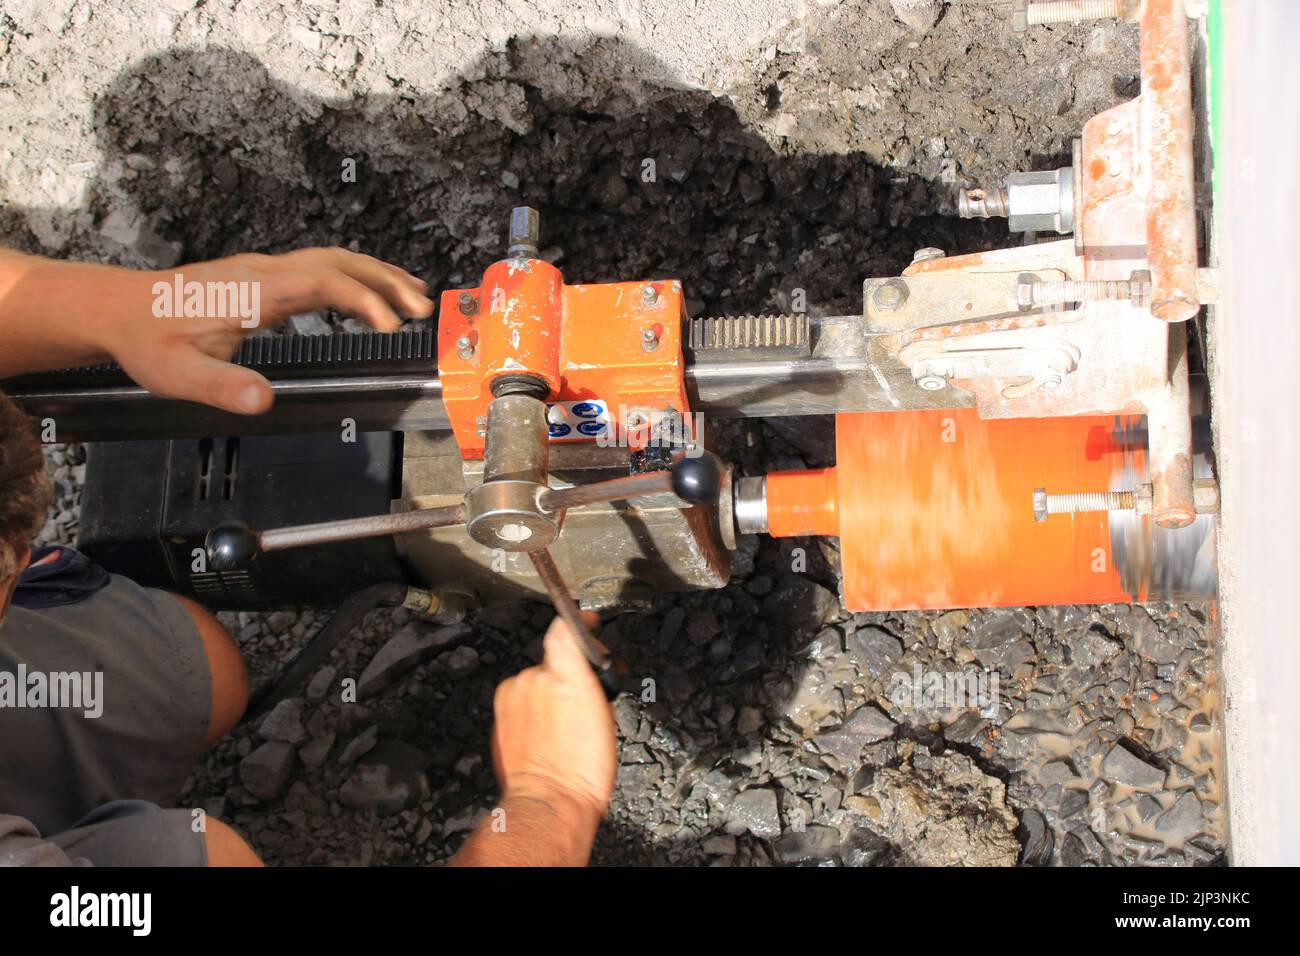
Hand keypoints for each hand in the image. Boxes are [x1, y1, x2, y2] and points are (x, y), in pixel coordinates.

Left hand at [0, 246, 432, 413]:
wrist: (121, 309)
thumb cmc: (149, 339)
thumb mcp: (175, 374)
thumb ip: (220, 387)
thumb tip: (261, 400)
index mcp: (251, 290)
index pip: (321, 280)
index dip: (361, 299)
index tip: (389, 326)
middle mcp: (263, 271)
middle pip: (338, 260)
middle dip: (385, 281)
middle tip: (422, 308)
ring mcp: (266, 269)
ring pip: (334, 258)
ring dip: (377, 275)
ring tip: (415, 296)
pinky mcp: (266, 275)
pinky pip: (323, 266)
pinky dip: (357, 276)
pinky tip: (371, 295)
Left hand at [490, 612, 616, 835]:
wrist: (550, 803)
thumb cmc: (580, 766)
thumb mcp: (600, 709)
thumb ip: (584, 666)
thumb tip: (578, 635)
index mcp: (557, 673)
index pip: (563, 630)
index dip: (578, 623)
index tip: (588, 623)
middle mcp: (529, 680)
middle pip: (552, 662)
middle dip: (570, 674)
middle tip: (590, 697)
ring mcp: (511, 700)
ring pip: (536, 685)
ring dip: (552, 695)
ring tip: (570, 724)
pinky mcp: (500, 720)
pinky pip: (522, 705)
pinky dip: (536, 713)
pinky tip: (552, 735)